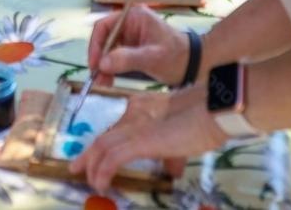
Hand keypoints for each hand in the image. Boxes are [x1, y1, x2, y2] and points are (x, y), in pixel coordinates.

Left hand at [71, 90, 224, 191]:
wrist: (213, 109)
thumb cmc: (205, 119)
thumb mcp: (181, 137)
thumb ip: (170, 151)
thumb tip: (170, 170)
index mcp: (142, 109)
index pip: (116, 129)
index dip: (103, 145)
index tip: (95, 159)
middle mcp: (134, 114)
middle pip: (104, 136)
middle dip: (88, 155)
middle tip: (77, 168)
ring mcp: (135, 127)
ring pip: (102, 146)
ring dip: (93, 166)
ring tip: (90, 181)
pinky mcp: (139, 140)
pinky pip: (112, 158)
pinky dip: (103, 171)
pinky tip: (101, 183)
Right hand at [86, 5, 189, 85]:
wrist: (194, 66)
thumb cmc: (177, 56)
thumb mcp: (152, 58)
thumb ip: (127, 59)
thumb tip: (102, 63)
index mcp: (133, 17)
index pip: (104, 26)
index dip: (95, 44)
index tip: (95, 63)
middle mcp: (129, 24)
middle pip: (104, 39)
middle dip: (99, 58)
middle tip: (97, 77)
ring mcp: (130, 37)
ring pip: (108, 50)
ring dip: (104, 66)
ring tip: (103, 83)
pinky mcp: (132, 49)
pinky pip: (115, 57)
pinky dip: (111, 69)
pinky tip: (109, 81)